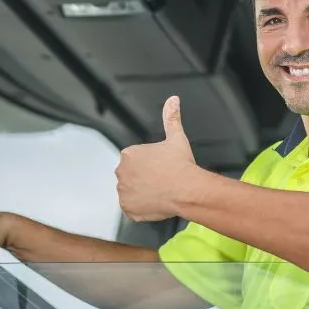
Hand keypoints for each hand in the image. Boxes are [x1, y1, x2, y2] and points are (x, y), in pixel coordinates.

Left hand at [116, 96, 200, 221]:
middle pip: (131, 176)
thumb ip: (171, 117)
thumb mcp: (177, 137)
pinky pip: (132, 208)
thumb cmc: (181, 165)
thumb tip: (173, 100)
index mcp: (129, 154)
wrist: (187, 190)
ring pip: (131, 191)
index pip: (136, 160)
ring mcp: (123, 192)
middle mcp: (121, 172)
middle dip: (143, 178)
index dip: (150, 165)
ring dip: (141, 192)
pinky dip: (141, 207)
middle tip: (162, 181)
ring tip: (160, 192)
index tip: (161, 168)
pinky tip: (155, 202)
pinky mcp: (128, 209)